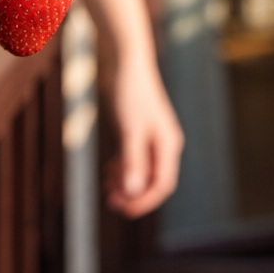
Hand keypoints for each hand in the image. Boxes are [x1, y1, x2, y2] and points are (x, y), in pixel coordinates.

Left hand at [104, 57, 183, 217]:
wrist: (127, 64)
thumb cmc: (130, 94)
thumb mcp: (129, 130)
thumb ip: (132, 161)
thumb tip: (133, 191)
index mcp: (168, 144)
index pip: (162, 184)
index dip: (144, 201)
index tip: (123, 208)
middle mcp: (164, 143)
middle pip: (153, 180)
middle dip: (133, 193)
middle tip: (110, 201)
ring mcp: (153, 137)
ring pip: (142, 170)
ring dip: (126, 182)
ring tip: (106, 187)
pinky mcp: (140, 131)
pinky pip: (135, 158)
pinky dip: (123, 167)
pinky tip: (108, 172)